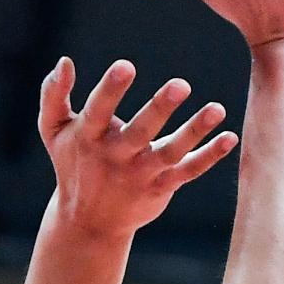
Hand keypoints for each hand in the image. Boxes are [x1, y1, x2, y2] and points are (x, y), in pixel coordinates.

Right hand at [39, 57, 237, 238]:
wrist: (88, 222)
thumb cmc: (73, 163)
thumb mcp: (53, 131)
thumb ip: (53, 95)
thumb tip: (63, 62)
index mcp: (89, 138)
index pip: (97, 111)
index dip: (110, 90)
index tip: (126, 65)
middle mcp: (116, 156)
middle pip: (139, 132)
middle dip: (159, 109)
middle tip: (181, 84)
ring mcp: (141, 174)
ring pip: (171, 152)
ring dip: (195, 130)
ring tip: (218, 108)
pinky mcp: (162, 187)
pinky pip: (189, 171)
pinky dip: (210, 156)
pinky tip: (230, 138)